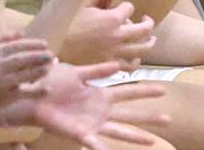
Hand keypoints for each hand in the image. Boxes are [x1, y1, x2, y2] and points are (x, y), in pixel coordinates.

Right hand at [0, 34, 53, 105]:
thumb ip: (6, 38)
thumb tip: (22, 32)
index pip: (15, 47)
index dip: (31, 45)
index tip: (45, 44)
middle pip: (19, 60)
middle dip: (36, 57)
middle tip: (50, 55)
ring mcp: (2, 82)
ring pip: (21, 76)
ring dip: (37, 72)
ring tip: (50, 67)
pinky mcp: (6, 96)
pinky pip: (22, 94)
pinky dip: (35, 92)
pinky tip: (47, 89)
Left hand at [4, 62, 169, 149]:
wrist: (34, 95)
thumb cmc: (54, 82)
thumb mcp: (78, 72)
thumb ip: (98, 69)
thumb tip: (118, 63)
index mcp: (101, 94)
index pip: (129, 91)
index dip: (146, 90)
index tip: (164, 89)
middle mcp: (101, 111)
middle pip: (131, 114)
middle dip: (150, 116)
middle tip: (169, 119)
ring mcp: (93, 124)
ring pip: (120, 131)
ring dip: (137, 136)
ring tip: (153, 143)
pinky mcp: (80, 134)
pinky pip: (94, 144)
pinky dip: (102, 149)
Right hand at [62, 0, 156, 66]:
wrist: (52, 51)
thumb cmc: (65, 25)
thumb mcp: (80, 2)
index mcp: (112, 18)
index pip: (129, 8)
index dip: (126, 6)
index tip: (121, 7)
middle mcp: (119, 36)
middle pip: (145, 29)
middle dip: (148, 23)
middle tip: (146, 20)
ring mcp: (116, 53)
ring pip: (143, 49)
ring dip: (149, 42)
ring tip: (150, 39)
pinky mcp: (110, 67)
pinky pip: (130, 67)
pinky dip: (135, 62)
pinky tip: (134, 58)